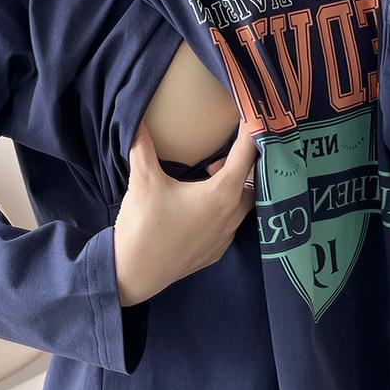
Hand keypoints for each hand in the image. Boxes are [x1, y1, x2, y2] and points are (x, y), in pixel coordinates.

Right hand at [113, 118, 257, 306]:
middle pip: (254, 182)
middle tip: (221, 154)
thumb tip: (136, 115)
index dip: (252, 132)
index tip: (255, 116)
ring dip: (234, 188)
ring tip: (210, 177)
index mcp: (222, 194)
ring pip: (244, 205)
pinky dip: (225, 210)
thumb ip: (143, 143)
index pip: (248, 155)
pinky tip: (202, 207)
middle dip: (243, 165)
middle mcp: (232, 216)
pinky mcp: (215, 252)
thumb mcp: (143, 179)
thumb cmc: (144, 225)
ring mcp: (225, 237)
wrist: (133, 274)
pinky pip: (231, 225)